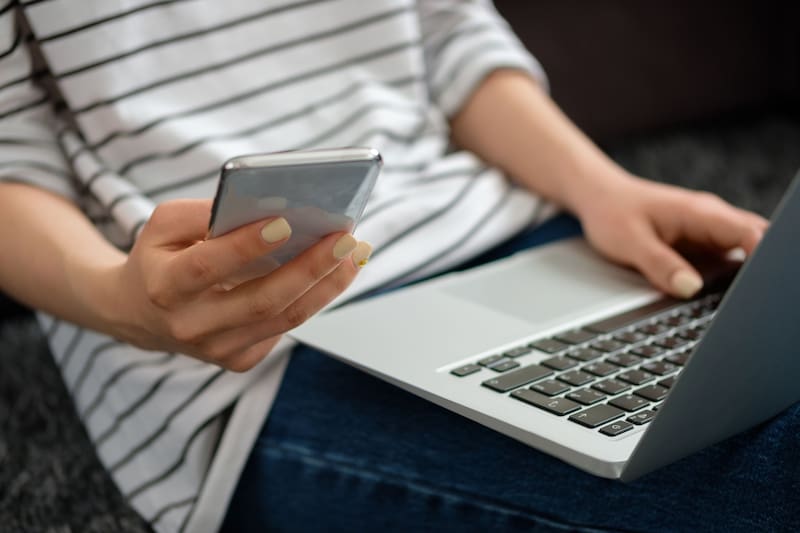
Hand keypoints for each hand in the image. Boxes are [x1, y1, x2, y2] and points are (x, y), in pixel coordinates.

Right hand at [100, 199, 370, 370]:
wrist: (138, 314)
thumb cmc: (160, 256)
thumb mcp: (165, 225)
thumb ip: (206, 213)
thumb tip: (269, 206)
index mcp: (164, 287)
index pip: (207, 267)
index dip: (246, 246)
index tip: (286, 221)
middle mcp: (190, 326)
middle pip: (262, 300)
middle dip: (309, 266)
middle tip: (345, 237)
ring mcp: (217, 350)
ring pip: (285, 318)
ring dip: (327, 284)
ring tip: (354, 252)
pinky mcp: (238, 360)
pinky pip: (286, 327)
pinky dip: (316, 296)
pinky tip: (338, 271)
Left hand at [575, 176, 767, 298]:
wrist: (600, 198)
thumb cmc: (612, 213)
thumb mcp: (630, 242)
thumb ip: (660, 265)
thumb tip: (691, 288)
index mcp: (700, 213)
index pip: (750, 232)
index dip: (763, 257)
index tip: (758, 282)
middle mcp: (712, 219)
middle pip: (757, 241)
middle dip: (760, 268)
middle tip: (748, 297)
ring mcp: (709, 231)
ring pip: (745, 251)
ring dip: (745, 274)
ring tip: (734, 298)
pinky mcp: (702, 242)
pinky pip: (727, 258)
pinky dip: (730, 275)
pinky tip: (720, 293)